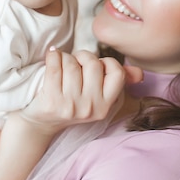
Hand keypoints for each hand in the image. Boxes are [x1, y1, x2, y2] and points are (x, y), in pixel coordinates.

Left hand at [18, 48, 141, 135]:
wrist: (40, 122)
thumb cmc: (70, 101)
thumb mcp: (96, 95)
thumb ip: (117, 80)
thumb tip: (140, 74)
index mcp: (105, 105)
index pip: (116, 73)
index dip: (105, 62)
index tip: (93, 65)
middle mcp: (90, 108)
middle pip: (93, 64)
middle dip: (82, 56)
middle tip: (74, 62)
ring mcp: (71, 106)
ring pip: (72, 64)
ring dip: (65, 58)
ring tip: (61, 64)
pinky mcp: (51, 102)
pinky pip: (54, 67)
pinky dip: (52, 57)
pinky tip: (51, 57)